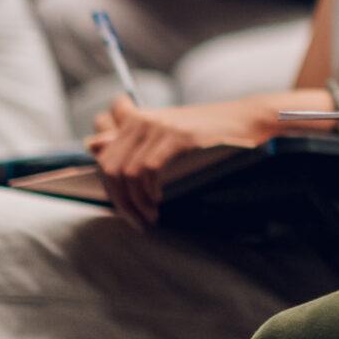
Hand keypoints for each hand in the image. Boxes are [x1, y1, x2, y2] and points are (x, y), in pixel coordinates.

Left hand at [85, 96, 272, 226]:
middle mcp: (142, 119)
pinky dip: (149, 192)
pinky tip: (160, 202)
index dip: (103, 179)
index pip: (97, 145)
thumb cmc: (209, 134)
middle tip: (136, 219)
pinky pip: (146, 170)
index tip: (121, 201)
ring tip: (149, 217)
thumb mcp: (166, 136)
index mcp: (138, 118)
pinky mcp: (176, 136)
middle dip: (118, 199)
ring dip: (134, 202)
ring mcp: (158, 125)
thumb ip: (130, 140)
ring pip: (125, 172)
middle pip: (108, 166)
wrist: (247, 122)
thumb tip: (90, 143)